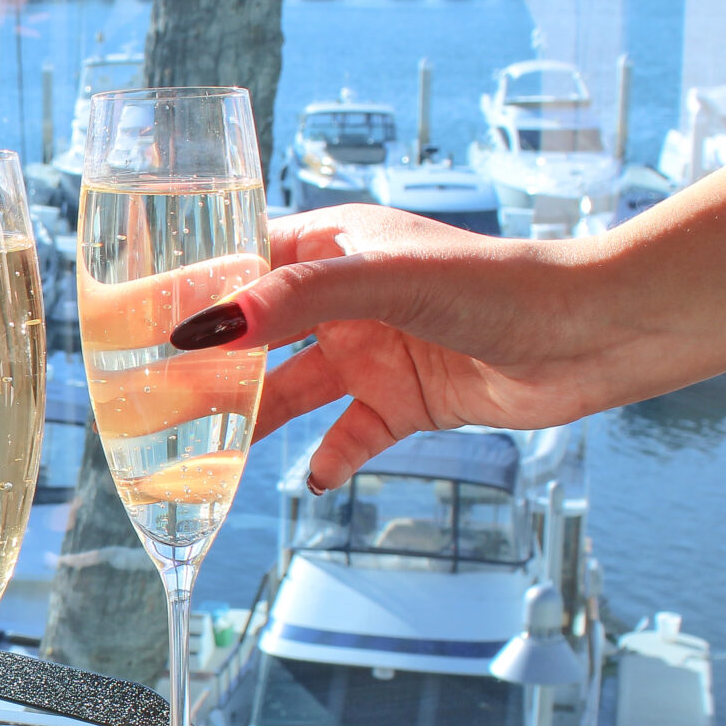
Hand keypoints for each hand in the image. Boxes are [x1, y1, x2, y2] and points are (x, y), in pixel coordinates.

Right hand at [175, 207, 643, 491]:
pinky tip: (307, 479)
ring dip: (250, 420)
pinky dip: (326, 458)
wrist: (592, 334)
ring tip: (201, 453)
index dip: (188, 293)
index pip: (238, 262)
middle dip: (205, 368)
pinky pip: (349, 435)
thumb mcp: (382, 280)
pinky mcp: (406, 400)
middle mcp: (345, 299)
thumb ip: (292, 302)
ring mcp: (374, 350)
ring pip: (289, 391)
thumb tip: (207, 328)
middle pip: (253, 336)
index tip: (134, 325)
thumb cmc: (498, 284)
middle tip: (151, 402)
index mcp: (332, 247)